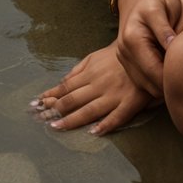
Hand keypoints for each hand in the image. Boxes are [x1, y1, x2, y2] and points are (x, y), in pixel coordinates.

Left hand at [32, 44, 154, 135]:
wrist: (145, 50)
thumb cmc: (117, 56)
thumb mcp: (96, 56)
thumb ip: (79, 70)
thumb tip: (62, 83)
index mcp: (91, 73)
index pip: (66, 88)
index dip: (51, 97)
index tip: (37, 105)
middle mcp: (99, 84)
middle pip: (74, 100)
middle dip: (55, 110)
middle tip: (40, 119)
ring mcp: (114, 94)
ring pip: (90, 110)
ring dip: (72, 119)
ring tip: (56, 127)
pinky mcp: (130, 102)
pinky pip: (117, 116)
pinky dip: (105, 125)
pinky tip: (94, 132)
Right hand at [115, 0, 180, 95]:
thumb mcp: (166, 7)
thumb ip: (166, 31)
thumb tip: (172, 52)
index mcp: (133, 39)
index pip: (155, 74)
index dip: (174, 80)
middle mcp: (124, 51)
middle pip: (149, 85)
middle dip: (168, 85)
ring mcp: (123, 56)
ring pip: (145, 86)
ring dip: (161, 84)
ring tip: (181, 73)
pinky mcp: (126, 58)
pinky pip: (141, 79)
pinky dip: (155, 79)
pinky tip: (169, 69)